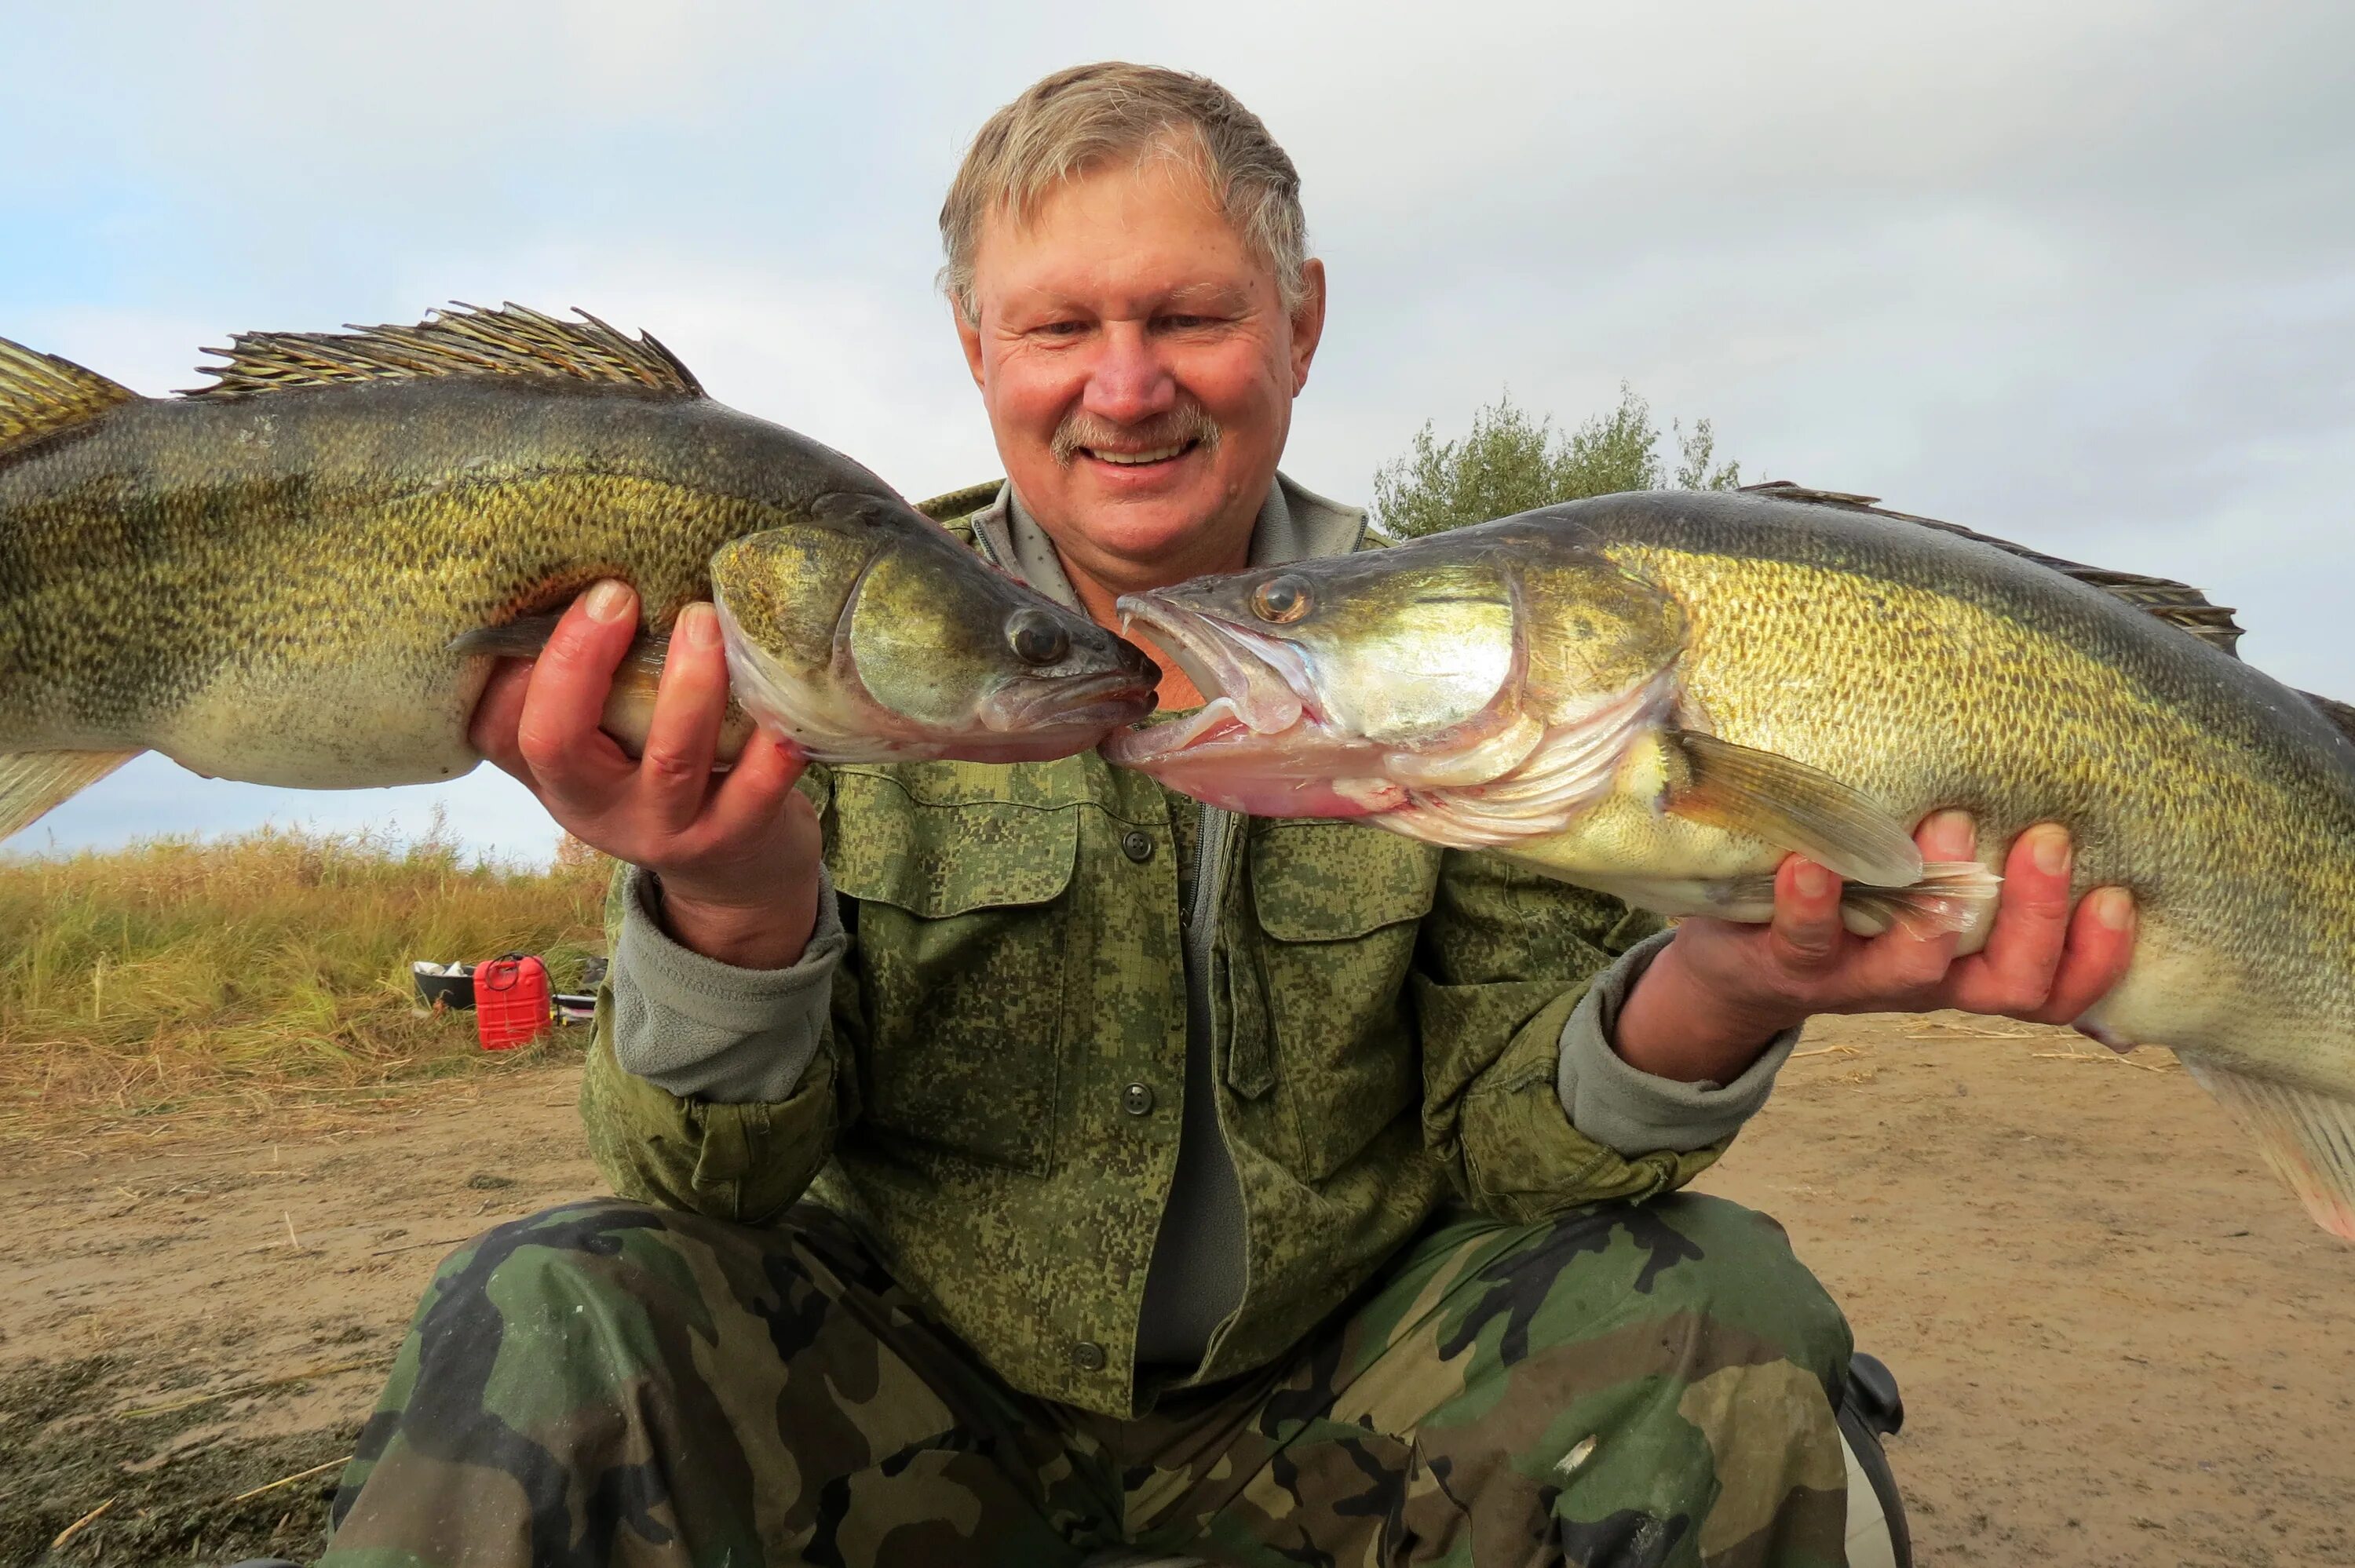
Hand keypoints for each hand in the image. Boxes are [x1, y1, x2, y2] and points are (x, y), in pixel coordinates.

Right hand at [469, 579, 823, 968]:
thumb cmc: (658, 775)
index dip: (515, 666)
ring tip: (705, 621)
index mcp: (555, 777)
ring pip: (670, 759)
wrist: (731, 873)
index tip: (569, 597)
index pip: (499, 727)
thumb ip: (584, 686)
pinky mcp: (735, 837)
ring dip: (688, 687)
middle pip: (559, 744)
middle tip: (618, 594)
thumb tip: (574, 575)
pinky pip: (757, 791)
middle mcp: (596, 809)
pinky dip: (774, 744)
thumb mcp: (603, 747)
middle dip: (579, 663)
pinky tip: (782, 700)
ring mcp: (667, 828)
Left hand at [1612, 811, 2136, 1083]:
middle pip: (2006, 983)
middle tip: (2045, 837)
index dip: (2097, 959)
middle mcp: (1923, 983)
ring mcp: (1854, 978)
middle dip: (2036, 913)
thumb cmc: (1853, 908)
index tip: (2119, 896)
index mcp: (1968, 969)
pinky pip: (1802, 940)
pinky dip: (1809, 899)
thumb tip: (2076, 819)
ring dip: (1937, 903)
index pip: (2055, 988)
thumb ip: (1981, 869)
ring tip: (1946, 828)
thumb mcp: (1924, 894)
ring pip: (1914, 967)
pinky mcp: (1784, 961)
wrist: (1734, 963)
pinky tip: (1810, 859)